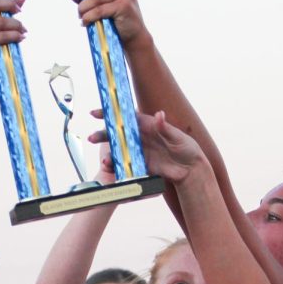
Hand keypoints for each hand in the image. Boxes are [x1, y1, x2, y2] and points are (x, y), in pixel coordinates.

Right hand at [92, 111, 209, 184]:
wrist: (191, 170)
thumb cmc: (187, 148)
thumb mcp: (177, 137)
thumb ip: (165, 128)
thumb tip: (159, 115)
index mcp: (148, 125)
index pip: (127, 117)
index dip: (112, 114)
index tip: (98, 113)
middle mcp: (142, 137)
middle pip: (119, 133)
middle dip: (104, 135)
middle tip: (92, 138)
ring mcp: (140, 151)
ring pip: (120, 150)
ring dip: (109, 154)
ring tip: (104, 161)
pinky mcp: (142, 164)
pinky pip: (126, 164)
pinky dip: (118, 167)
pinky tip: (112, 169)